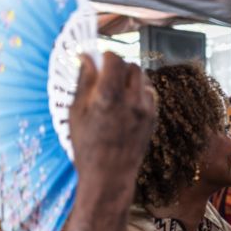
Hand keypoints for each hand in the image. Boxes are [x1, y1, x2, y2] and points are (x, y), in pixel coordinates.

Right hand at [68, 52, 155, 201]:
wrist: (109, 175)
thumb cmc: (86, 146)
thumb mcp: (76, 112)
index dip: (106, 55)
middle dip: (119, 66)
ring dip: (130, 80)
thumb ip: (84, 81)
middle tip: (106, 76)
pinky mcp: (153, 119)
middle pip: (132, 66)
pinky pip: (149, 96)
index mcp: (108, 96)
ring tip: (116, 92)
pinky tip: (126, 105)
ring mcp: (146, 110)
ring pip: (143, 80)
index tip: (98, 60)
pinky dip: (139, 94)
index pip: (115, 59)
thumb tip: (86, 57)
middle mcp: (131, 100)